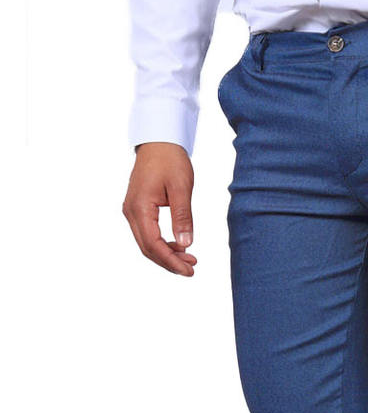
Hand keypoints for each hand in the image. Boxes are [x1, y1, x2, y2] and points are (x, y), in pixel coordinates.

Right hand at [122, 142, 196, 275]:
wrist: (158, 142)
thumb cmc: (170, 161)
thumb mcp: (181, 188)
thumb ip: (183, 217)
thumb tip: (185, 244)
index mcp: (140, 207)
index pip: (153, 244)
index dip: (171, 261)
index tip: (189, 270)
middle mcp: (131, 211)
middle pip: (147, 248)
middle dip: (169, 262)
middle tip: (192, 269)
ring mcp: (132, 210)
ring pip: (146, 243)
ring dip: (167, 254)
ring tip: (190, 259)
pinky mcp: (137, 209)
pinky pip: (147, 234)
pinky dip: (162, 244)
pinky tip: (179, 246)